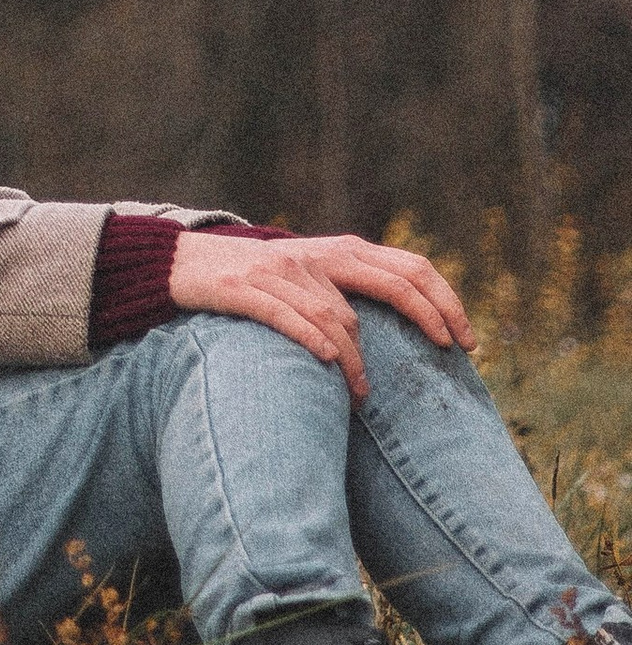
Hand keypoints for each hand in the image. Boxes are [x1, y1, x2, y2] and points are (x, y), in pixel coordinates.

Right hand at [164, 229, 476, 396]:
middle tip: (451, 353)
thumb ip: (347, 291)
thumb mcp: (304, 277)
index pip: (408, 267)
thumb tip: (403, 328)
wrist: (179, 263)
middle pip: (391, 280)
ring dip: (358, 359)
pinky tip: (329, 363)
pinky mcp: (243, 288)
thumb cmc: (251, 281)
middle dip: (430, 316)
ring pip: (338, 315)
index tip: (467, 341)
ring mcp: (279, 270)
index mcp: (335, 251)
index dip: (444, 301)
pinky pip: (287, 315)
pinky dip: (312, 338)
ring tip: (362, 394)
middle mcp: (314, 255)